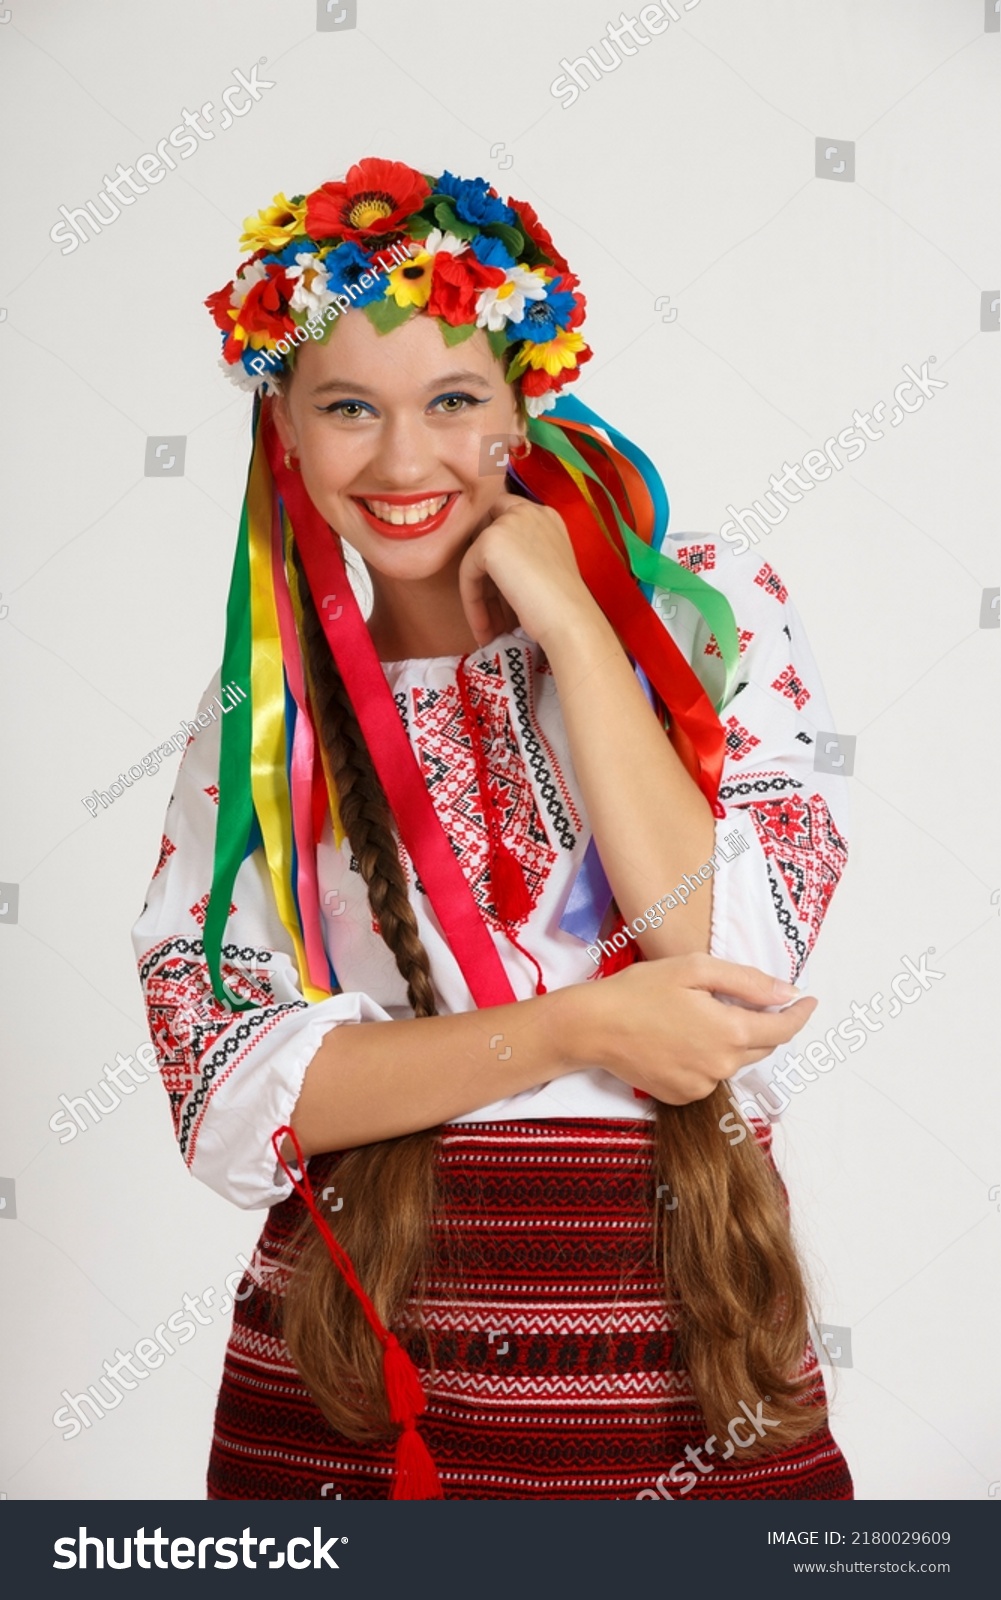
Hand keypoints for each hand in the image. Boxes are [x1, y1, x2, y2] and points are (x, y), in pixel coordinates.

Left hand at [457, 492, 597, 648]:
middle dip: (480, 571)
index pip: (503, 517)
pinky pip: (467, 572)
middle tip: (488, 610)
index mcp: (544, 516)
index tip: (492, 590)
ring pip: (474, 558)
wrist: (570, 619)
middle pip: (482, 533)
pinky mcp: (490, 541)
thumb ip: (520, 557)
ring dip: (477, 596)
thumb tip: (491, 569)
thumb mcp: (544, 568)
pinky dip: (472, 603)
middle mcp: (527, 512)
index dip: (493, 553)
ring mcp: (508, 522)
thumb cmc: (563, 605)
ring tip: (488, 629)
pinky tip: (485, 629)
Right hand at [577, 954, 818, 1104]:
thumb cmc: (640, 990)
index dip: (800, 1013)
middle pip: (762, 1045)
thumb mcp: (695, 969)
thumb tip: (788, 992)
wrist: (593, 1027)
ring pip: (733, 1061)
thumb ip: (747, 981)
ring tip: (697, 1016)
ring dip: (730, 1040)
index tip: (808, 1000)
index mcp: (730, 1031)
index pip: (783, 1028)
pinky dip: (705, 1058)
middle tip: (745, 999)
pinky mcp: (682, 1097)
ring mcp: (702, 1086)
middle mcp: (722, 1066)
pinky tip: (679, 1039)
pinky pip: (708, 1075)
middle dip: (764, 1023)